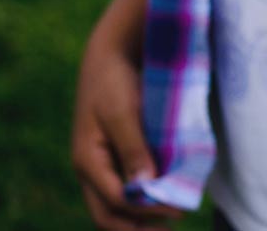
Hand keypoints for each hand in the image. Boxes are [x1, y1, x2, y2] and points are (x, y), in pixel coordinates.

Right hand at [71, 47, 183, 230]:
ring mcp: (103, 163)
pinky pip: (126, 185)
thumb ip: (133, 149)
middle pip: (109, 214)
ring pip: (117, 204)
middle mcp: (92, 168)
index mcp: (87, 161)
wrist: (112, 53)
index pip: (115, 201)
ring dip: (142, 215)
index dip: (146, 210)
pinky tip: (167, 194)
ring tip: (174, 214)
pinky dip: (144, 196)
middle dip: (139, 226)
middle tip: (173, 222)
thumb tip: (144, 185)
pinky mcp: (117, 154)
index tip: (178, 209)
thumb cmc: (115, 80)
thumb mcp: (123, 112)